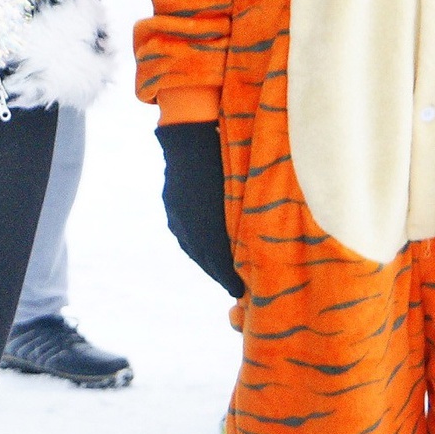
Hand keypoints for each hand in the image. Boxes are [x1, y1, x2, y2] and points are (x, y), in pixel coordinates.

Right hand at [156, 120, 242, 297]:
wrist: (191, 140)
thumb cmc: (225, 166)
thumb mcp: (240, 195)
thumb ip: (247, 223)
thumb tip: (261, 246)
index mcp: (204, 227)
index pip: (217, 262)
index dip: (229, 279)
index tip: (241, 293)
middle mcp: (187, 226)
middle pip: (204, 259)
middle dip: (220, 274)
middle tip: (235, 287)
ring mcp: (177, 216)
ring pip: (193, 248)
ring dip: (208, 261)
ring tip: (222, 271)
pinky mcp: (172, 207)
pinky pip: (185, 235)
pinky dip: (197, 245)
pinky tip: (206, 248)